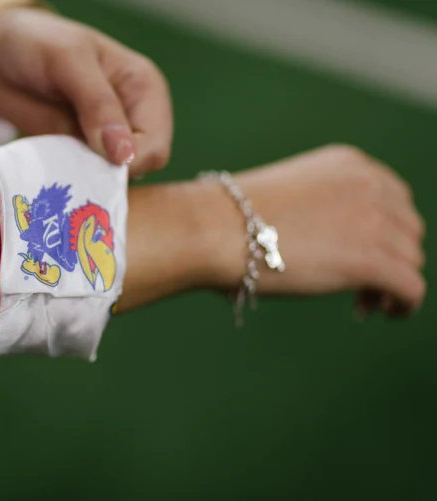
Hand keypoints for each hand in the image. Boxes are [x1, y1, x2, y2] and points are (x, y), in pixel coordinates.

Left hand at [0, 8, 172, 175]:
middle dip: (105, 172)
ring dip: (83, 177)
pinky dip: (66, 178)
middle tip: (68, 158)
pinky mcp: (78, 155)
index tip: (90, 153)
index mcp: (145, 92)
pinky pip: (80, 181)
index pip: (154, 147)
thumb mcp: (69, 60)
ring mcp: (104, 142)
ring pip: (107, 181)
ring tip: (54, 156)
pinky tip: (48, 165)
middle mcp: (131, 120)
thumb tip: (124, 154)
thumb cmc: (38, 43)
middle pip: (136, 170)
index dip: (127, 160)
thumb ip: (98, 104)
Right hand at [120, 144, 424, 313]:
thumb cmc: (230, 218)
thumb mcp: (288, 195)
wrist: (217, 229)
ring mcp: (376, 222)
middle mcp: (371, 186)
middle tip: (362, 283)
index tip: (361, 252)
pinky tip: (386, 312)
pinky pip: (412, 288)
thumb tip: (324, 243)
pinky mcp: (373, 260)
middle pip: (407, 229)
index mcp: (350, 164)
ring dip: (393, 282)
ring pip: (410, 259)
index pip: (394, 198)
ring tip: (364, 303)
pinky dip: (405, 304)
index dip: (384, 230)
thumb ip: (320, 208)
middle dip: (391, 256)